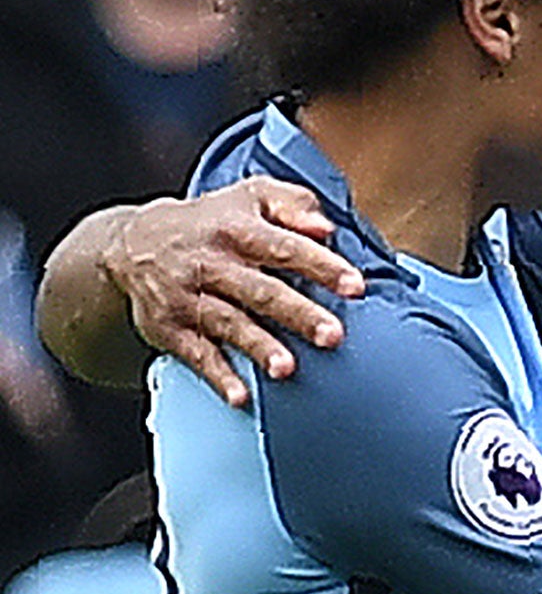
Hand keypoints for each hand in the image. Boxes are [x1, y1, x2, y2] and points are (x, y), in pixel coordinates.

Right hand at [102, 179, 364, 406]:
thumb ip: (294, 205)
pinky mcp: (171, 328)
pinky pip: (196, 355)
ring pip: (229, 324)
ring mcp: (189, 298)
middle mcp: (211, 264)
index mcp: (237, 230)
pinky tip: (242, 397)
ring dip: (259, 347)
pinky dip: (218, 376)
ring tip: (287, 368)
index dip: (322, 266)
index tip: (356, 286)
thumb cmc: (215, 221)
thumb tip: (327, 228)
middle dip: (298, 314)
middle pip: (261, 291)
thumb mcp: (251, 196)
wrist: (133, 242)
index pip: (285, 247)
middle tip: (333, 335)